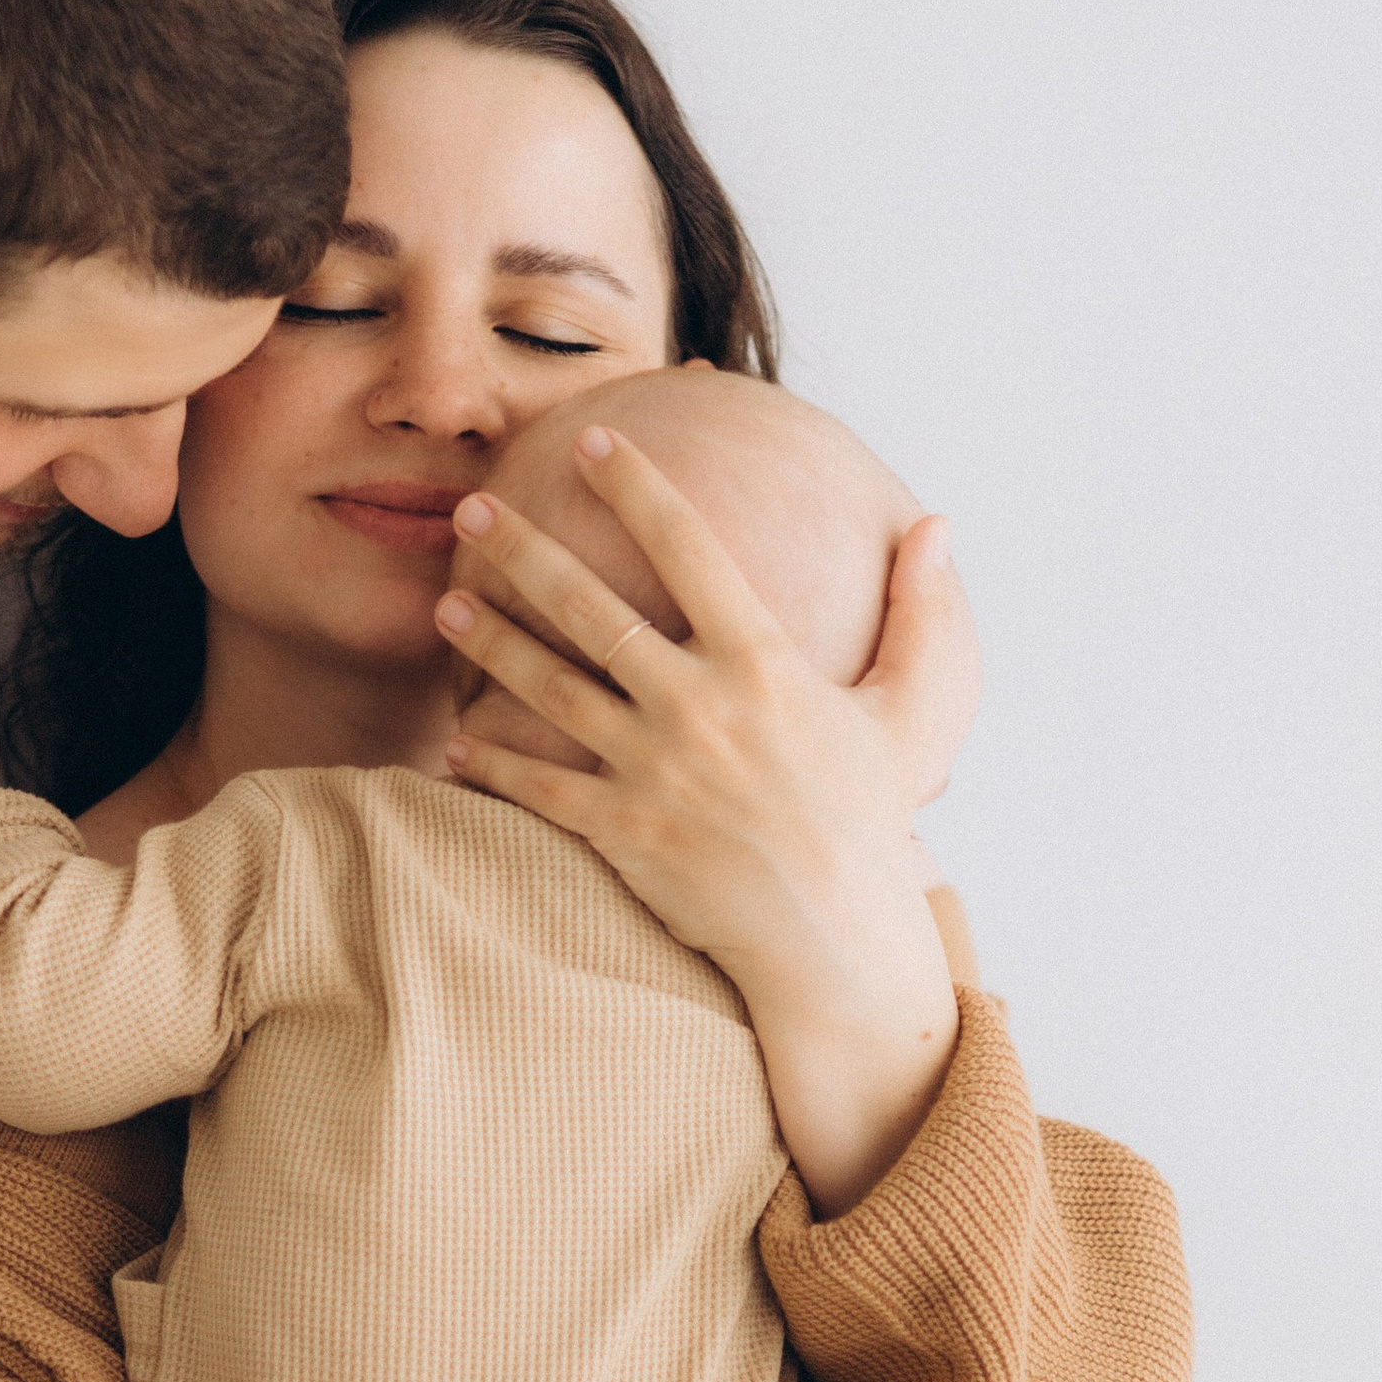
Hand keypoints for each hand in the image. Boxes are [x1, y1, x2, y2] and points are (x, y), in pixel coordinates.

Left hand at [437, 434, 979, 1212]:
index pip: (687, 547)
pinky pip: (542, 787)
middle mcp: (696, 706)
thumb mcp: (911, 710)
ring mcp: (652, 769)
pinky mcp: (623, 831)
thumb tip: (936, 526)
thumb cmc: (871, 818)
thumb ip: (922, 613)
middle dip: (521, 551)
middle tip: (470, 509)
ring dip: (491, 642)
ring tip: (446, 605)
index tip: (591, 442)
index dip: (635, 486)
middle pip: (589, 608)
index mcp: (763, 662)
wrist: (834, 939)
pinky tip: (455, 742)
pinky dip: (494, 763)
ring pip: (548, 690)